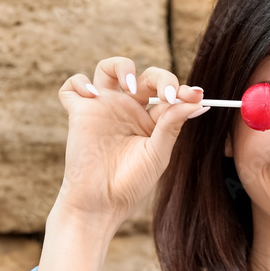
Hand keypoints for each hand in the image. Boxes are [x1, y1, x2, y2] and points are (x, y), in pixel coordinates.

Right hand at [54, 56, 208, 226]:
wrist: (101, 204)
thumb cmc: (130, 184)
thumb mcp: (158, 153)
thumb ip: (172, 124)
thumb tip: (197, 100)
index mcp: (149, 120)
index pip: (167, 92)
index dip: (181, 89)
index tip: (192, 95)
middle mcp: (127, 110)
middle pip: (143, 75)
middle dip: (159, 77)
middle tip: (166, 94)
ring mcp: (103, 109)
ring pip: (107, 69)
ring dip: (120, 66)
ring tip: (130, 85)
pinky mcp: (79, 113)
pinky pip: (72, 87)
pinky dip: (79, 83)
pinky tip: (92, 95)